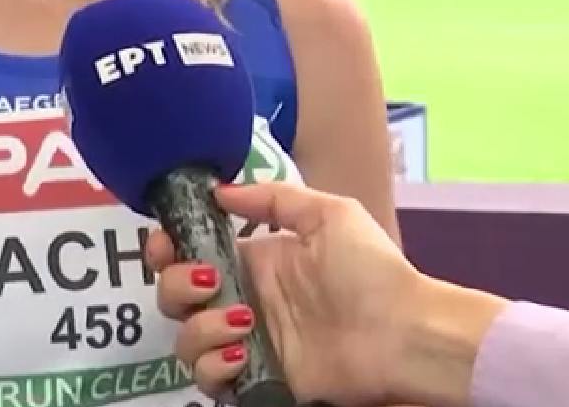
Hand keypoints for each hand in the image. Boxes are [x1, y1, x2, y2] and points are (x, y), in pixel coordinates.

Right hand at [150, 182, 491, 406]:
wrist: (404, 333)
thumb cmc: (372, 269)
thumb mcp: (330, 215)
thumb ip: (274, 198)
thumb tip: (219, 190)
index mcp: (257, 258)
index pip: (191, 250)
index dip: (167, 247)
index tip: (165, 244)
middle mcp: (244, 298)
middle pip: (176, 295)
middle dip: (177, 285)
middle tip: (209, 281)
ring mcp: (247, 342)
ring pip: (186, 339)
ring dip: (198, 328)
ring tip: (239, 323)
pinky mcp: (256, 379)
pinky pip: (209, 379)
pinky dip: (214, 366)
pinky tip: (240, 353)